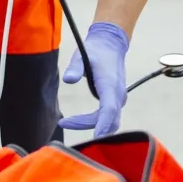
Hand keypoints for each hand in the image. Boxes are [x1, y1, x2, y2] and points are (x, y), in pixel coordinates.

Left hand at [58, 22, 129, 137]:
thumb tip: (68, 79)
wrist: (110, 44)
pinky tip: (80, 122)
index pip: (109, 110)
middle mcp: (118, 95)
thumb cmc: (96, 50)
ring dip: (92, 126)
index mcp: (111, 85)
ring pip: (110, 121)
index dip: (102, 124)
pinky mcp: (116, 100)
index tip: (95, 136)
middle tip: (63, 122)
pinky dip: (98, 123)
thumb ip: (75, 67)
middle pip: (107, 120)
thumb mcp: (82, 55)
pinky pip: (109, 117)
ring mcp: (119, 98)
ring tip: (68, 122)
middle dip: (86, 125)